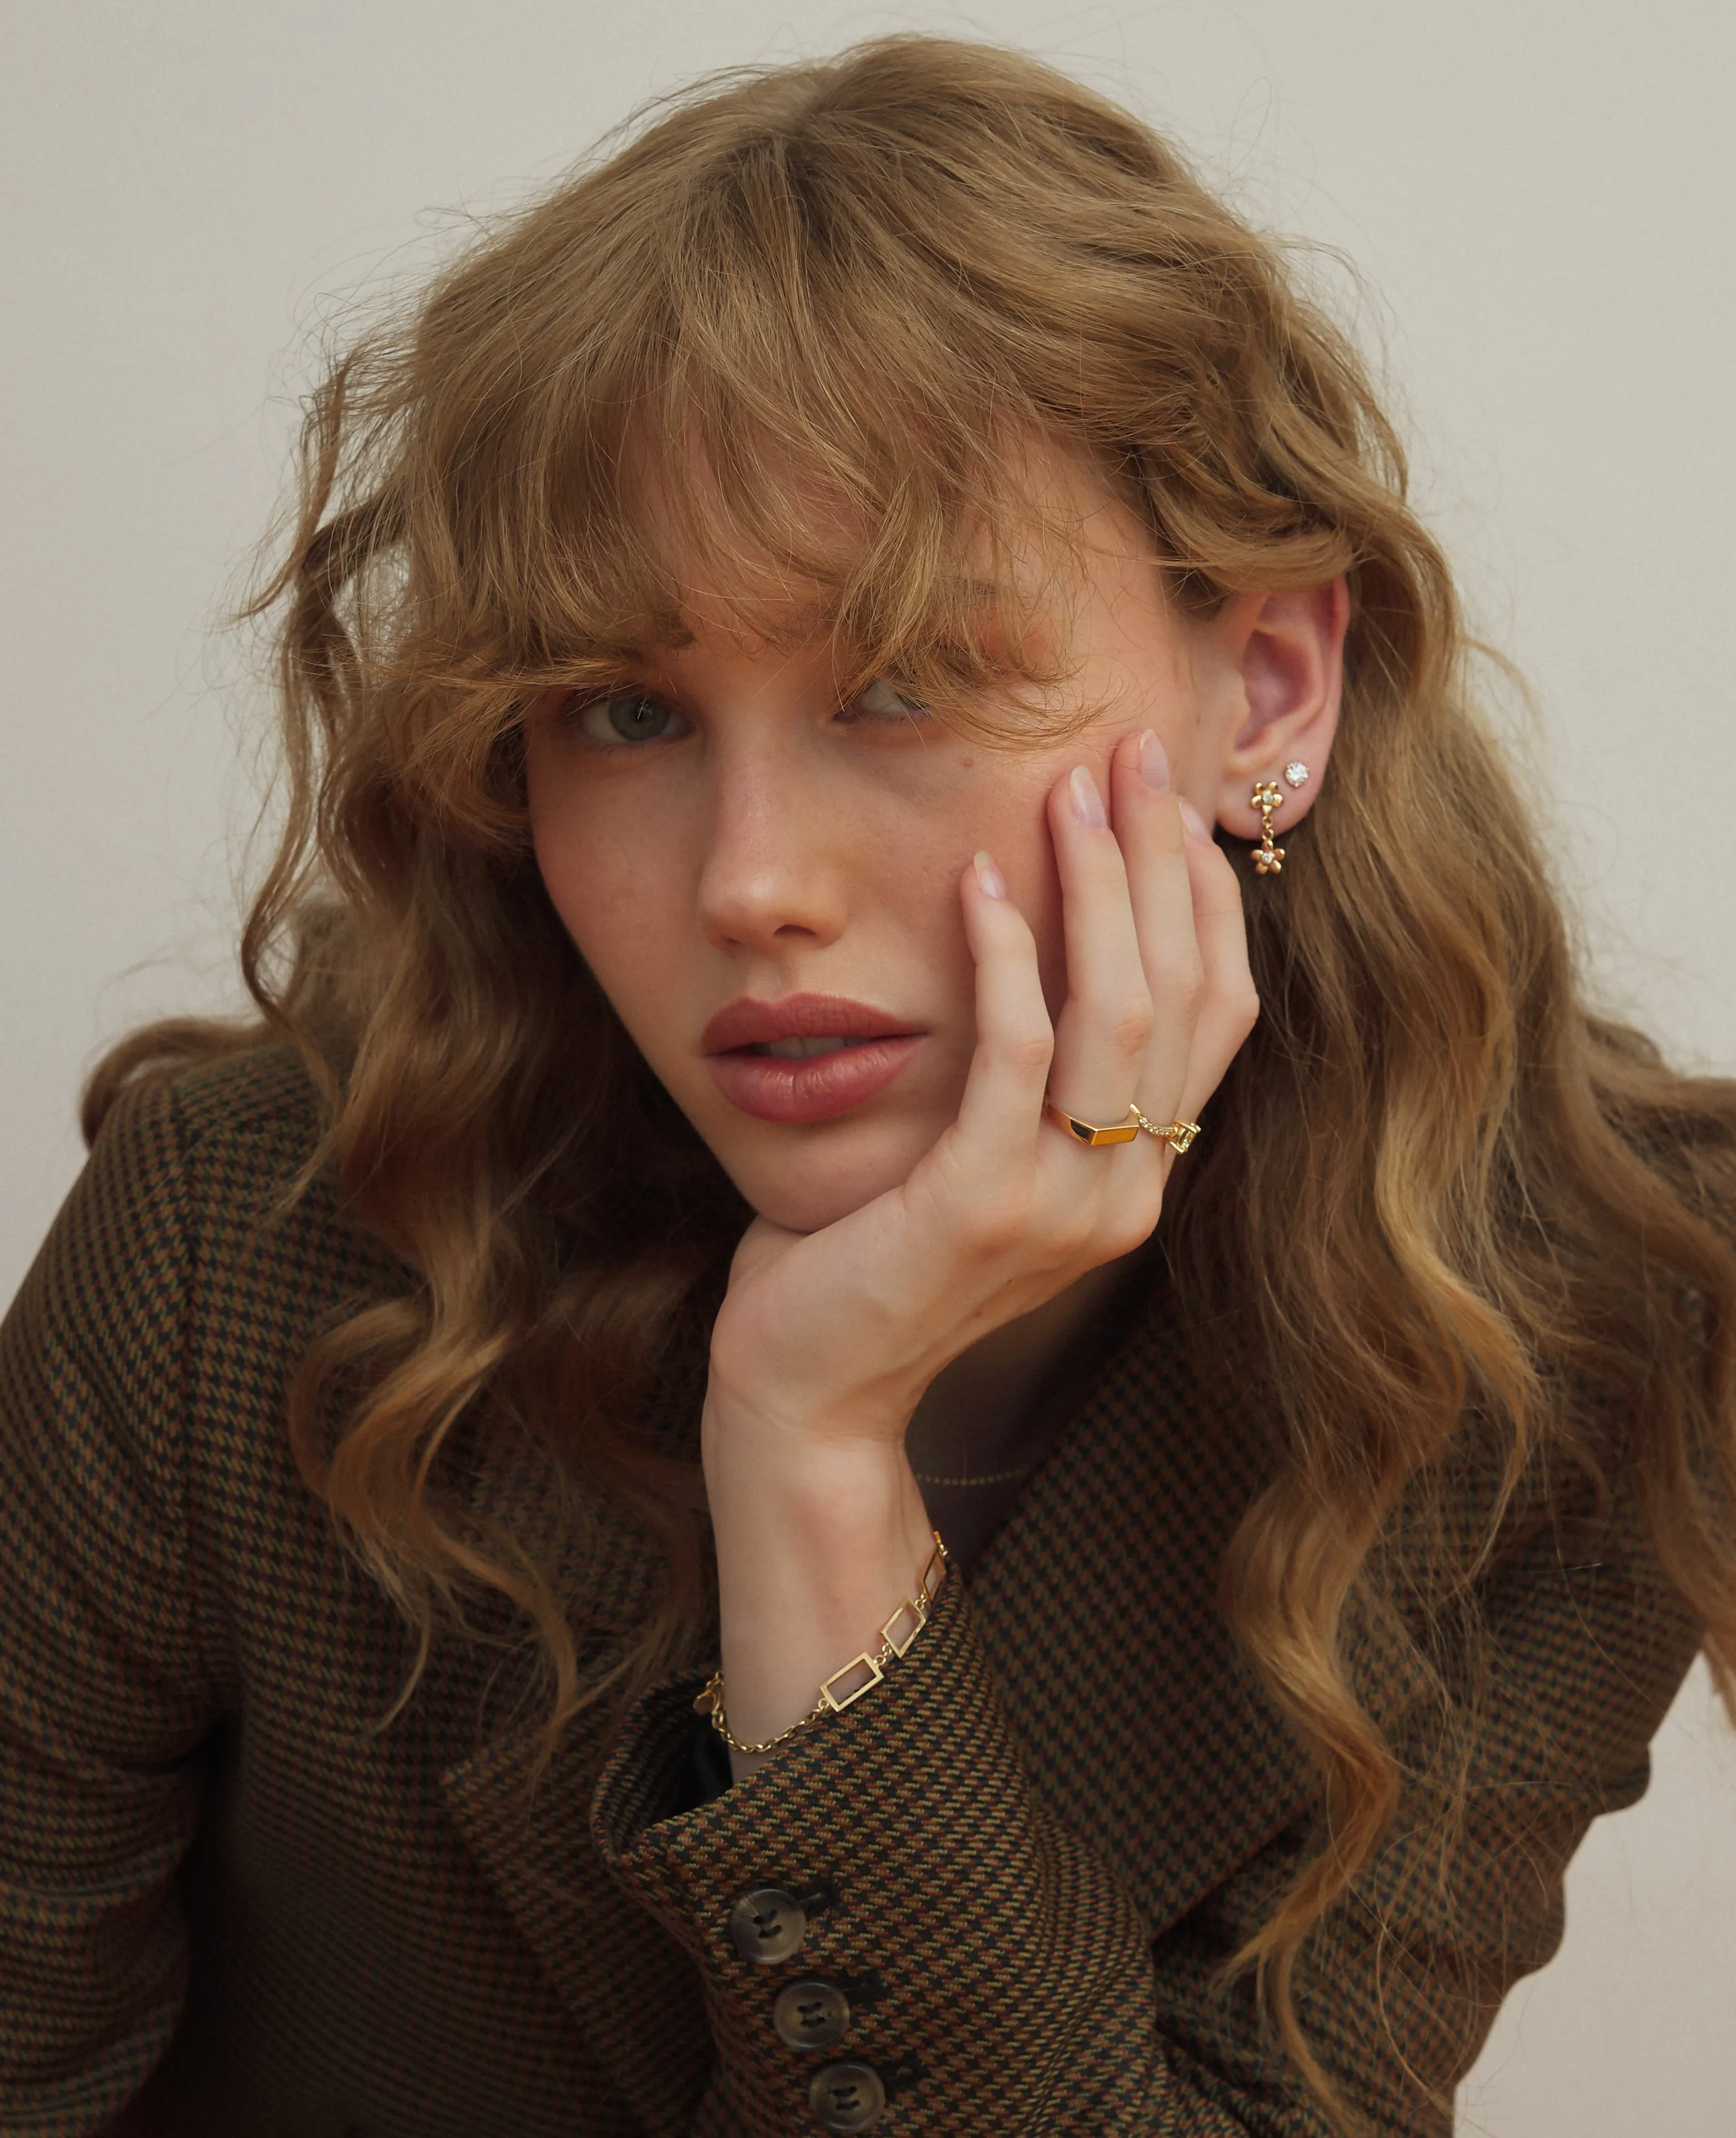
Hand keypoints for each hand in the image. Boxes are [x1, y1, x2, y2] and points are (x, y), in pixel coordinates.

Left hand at [706, 728, 1257, 1442]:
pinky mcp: (986, 1203)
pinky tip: (979, 876)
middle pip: (1184, 993)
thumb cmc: (871, 1260)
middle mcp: (1127, 1192)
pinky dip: (1005, 954)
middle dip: (1163, 859)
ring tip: (1068, 787)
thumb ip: (1025, 1082)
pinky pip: (1018, 1053)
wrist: (809, 1393)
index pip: (1217, 1011)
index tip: (1173, 796)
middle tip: (1134, 749)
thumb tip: (1027, 940)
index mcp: (1137, 1176)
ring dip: (1099, 886)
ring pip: (1119, 1013)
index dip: (1205, 897)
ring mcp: (1067, 1206)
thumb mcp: (974, 1161)